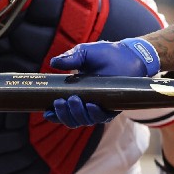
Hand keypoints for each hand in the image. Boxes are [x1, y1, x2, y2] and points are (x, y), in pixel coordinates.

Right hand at [43, 38, 160, 126]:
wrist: (127, 55)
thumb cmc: (104, 54)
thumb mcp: (83, 53)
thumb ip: (69, 58)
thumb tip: (52, 63)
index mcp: (76, 94)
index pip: (62, 111)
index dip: (54, 115)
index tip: (46, 112)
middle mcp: (86, 104)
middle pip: (71, 119)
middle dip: (64, 114)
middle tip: (61, 102)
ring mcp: (99, 107)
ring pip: (84, 120)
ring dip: (77, 113)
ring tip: (74, 100)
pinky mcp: (113, 108)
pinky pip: (102, 117)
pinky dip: (95, 113)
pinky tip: (91, 105)